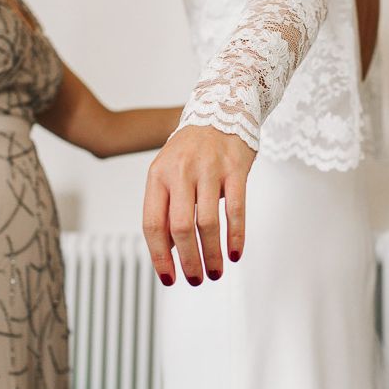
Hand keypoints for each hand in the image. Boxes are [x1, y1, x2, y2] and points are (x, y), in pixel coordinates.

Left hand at [143, 125, 255, 286]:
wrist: (221, 109)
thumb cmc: (191, 149)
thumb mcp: (168, 171)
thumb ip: (166, 205)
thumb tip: (169, 250)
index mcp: (158, 175)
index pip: (153, 223)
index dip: (159, 255)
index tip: (169, 278)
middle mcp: (180, 171)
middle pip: (180, 227)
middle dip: (188, 261)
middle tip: (196, 280)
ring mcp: (208, 169)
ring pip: (207, 223)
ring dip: (212, 254)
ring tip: (216, 272)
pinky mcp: (235, 168)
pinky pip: (235, 209)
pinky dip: (236, 236)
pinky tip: (236, 254)